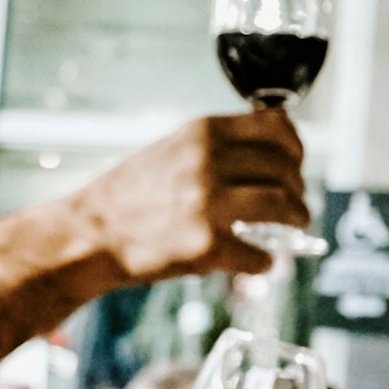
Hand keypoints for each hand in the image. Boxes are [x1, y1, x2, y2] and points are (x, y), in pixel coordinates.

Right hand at [75, 110, 308, 280]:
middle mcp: (210, 162)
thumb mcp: (171, 151)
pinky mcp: (205, 247)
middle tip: (297, 204)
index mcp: (203, 133)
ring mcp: (209, 205)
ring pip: (281, 205)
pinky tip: (263, 262)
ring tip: (295, 226)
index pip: (275, 127)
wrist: (90, 236)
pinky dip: (266, 261)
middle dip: (298, 188)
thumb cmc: (127, 196)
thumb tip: (263, 158)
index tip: (296, 163)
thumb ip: (214, 149)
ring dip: (297, 218)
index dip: (296, 147)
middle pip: (284, 168)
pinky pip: (257, 254)